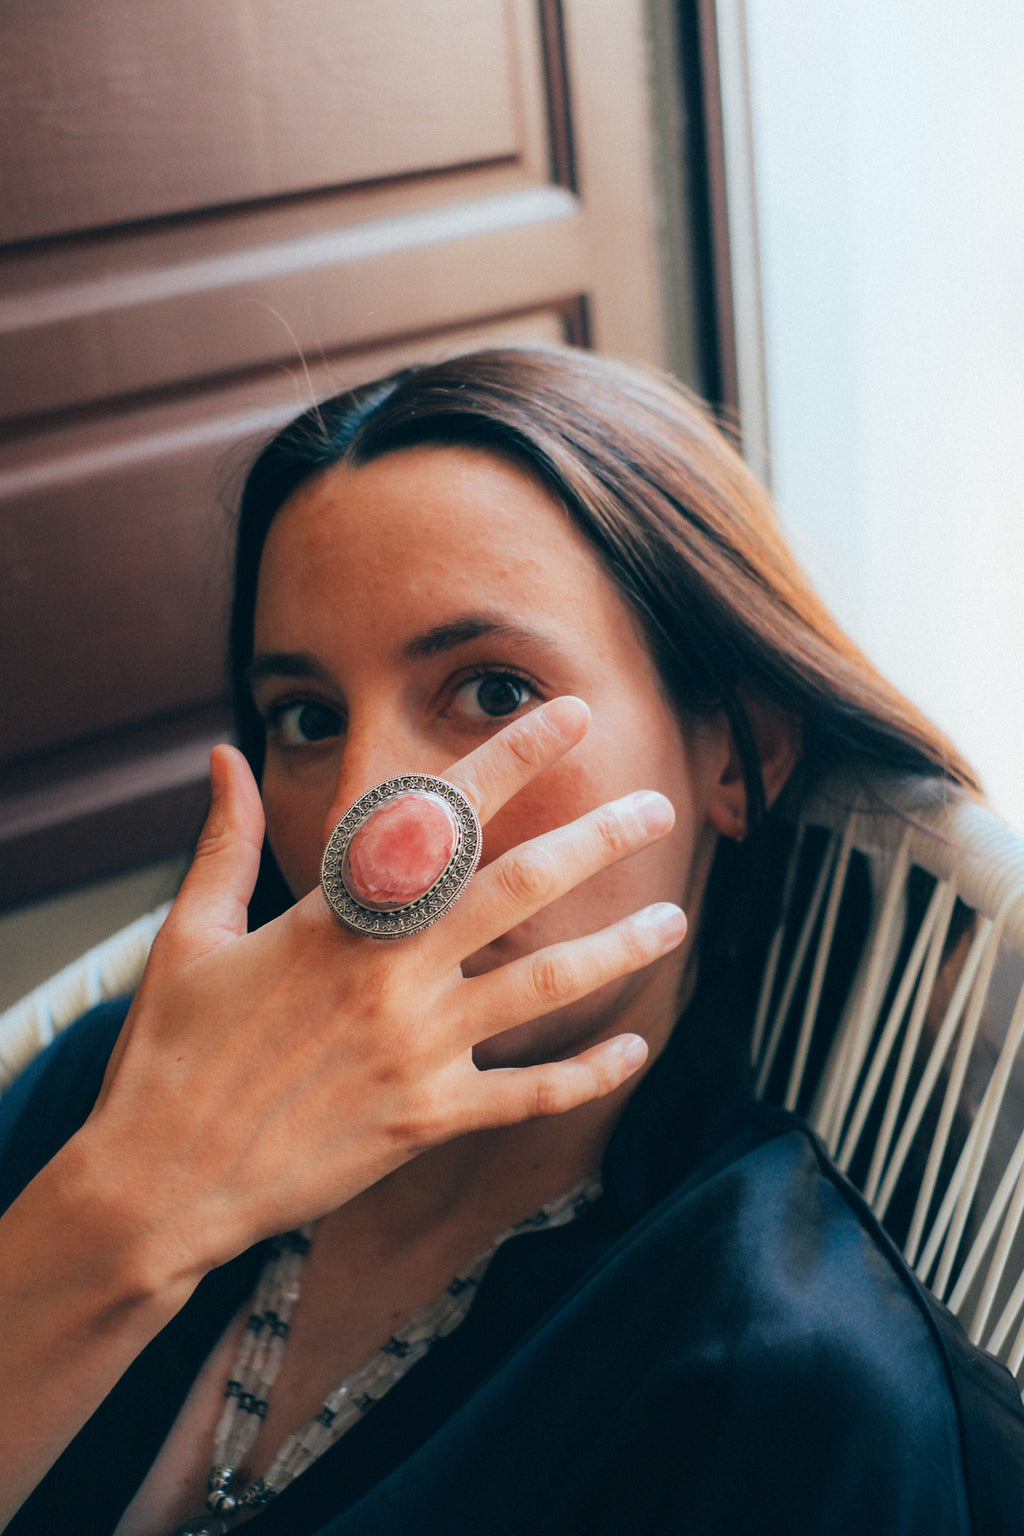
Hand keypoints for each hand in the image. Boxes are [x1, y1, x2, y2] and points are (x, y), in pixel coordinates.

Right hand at [82, 697, 684, 1281]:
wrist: (157, 1183)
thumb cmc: (167, 1054)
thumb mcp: (186, 935)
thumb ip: (224, 841)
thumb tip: (223, 755)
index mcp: (335, 915)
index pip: (440, 815)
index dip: (513, 758)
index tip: (570, 716)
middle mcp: (390, 972)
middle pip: (520, 888)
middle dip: (598, 841)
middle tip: (657, 809)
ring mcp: (416, 1049)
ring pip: (544, 986)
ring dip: (616, 950)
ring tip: (673, 922)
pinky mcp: (425, 1118)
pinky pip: (527, 1094)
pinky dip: (585, 1074)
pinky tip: (633, 1050)